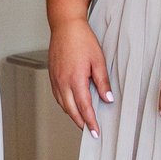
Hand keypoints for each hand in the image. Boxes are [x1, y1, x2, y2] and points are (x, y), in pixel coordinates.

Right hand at [47, 17, 113, 134]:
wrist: (65, 27)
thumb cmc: (81, 40)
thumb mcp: (98, 60)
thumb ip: (103, 82)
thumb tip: (108, 99)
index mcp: (75, 80)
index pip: (84, 107)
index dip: (91, 122)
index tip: (96, 132)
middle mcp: (63, 82)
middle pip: (71, 110)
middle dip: (81, 123)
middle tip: (90, 132)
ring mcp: (55, 80)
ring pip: (63, 105)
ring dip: (72, 115)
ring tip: (82, 121)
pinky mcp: (52, 76)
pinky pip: (58, 96)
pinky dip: (64, 105)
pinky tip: (71, 105)